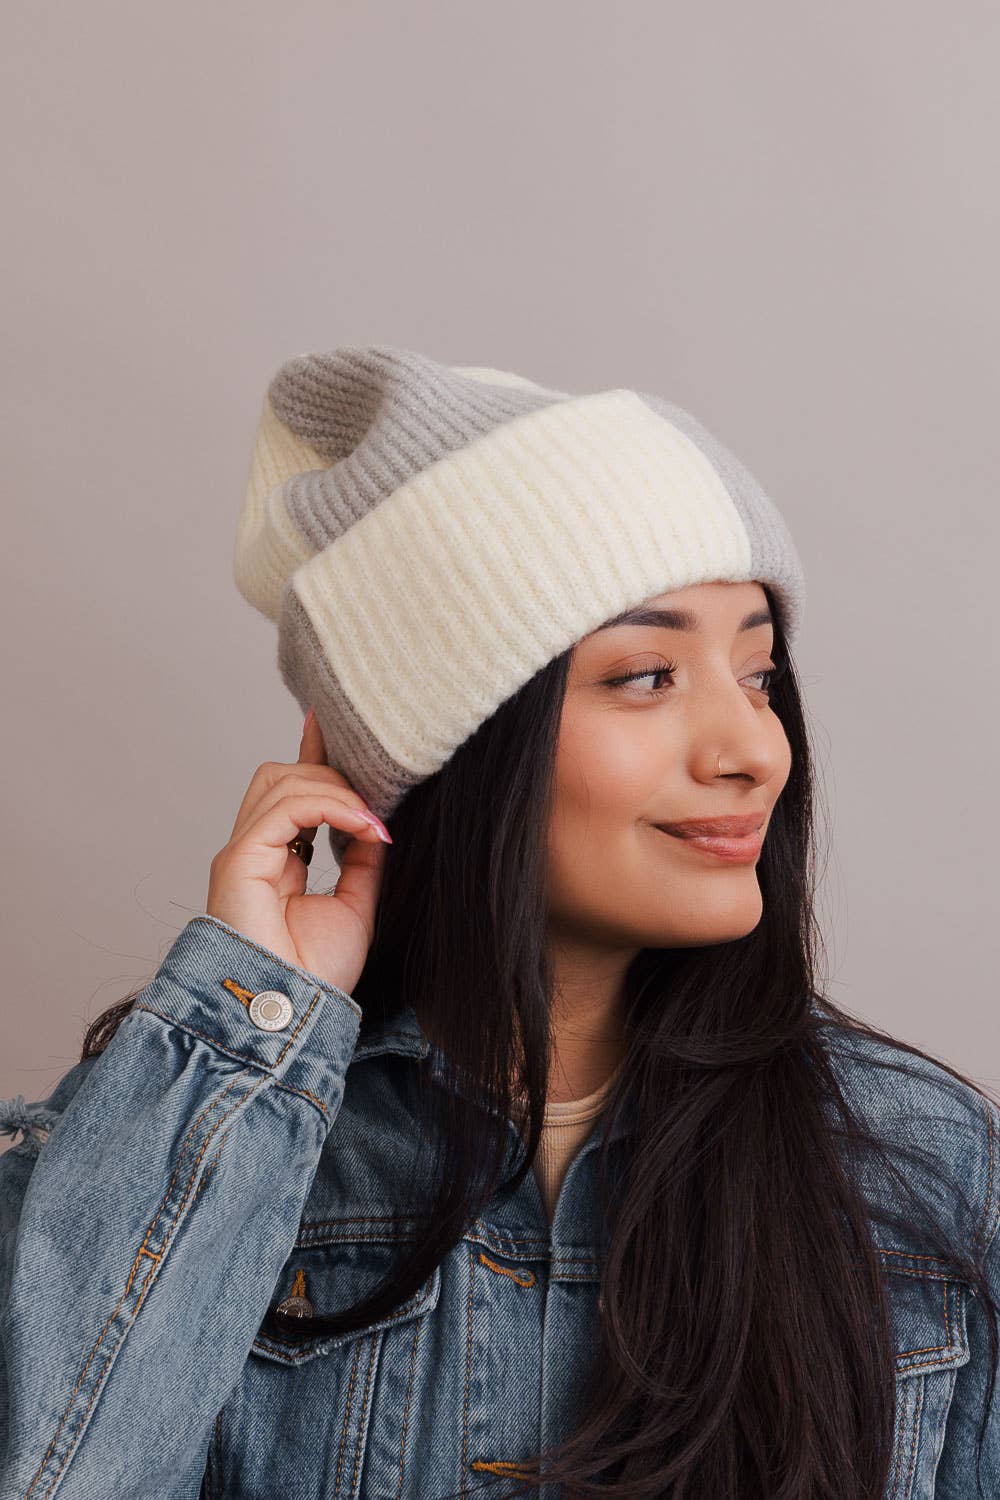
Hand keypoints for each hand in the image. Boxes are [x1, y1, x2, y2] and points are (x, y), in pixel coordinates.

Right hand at [205, 711, 391, 994]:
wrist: (293, 1013)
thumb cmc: (316, 974)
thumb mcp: (355, 905)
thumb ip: (362, 861)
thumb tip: (378, 823)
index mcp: (273, 860)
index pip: (291, 791)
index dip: (313, 757)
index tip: (336, 728)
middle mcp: (252, 850)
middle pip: (280, 776)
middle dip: (329, 770)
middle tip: (376, 798)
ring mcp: (242, 852)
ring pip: (281, 781)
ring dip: (335, 789)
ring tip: (372, 818)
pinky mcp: (240, 859)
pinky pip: (287, 806)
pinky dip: (329, 805)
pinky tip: (363, 824)